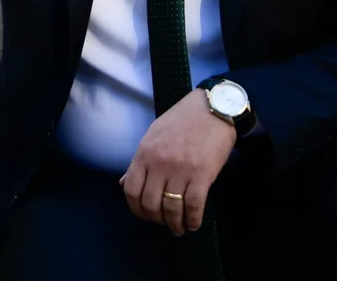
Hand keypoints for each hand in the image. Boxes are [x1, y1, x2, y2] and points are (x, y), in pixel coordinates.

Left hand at [120, 90, 236, 235]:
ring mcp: (180, 170)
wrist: (212, 108)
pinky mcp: (202, 175)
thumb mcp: (153, 136)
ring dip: (174, 224)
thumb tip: (123, 183)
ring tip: (179, 228)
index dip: (136, 209)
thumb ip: (138, 162)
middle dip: (156, 219)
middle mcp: (159, 164)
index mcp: (144, 153)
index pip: (131, 190)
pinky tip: (193, 224)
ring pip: (171, 208)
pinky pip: (194, 206)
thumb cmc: (182, 120)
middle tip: (163, 223)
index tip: (145, 215)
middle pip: (150, 204)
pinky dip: (193, 220)